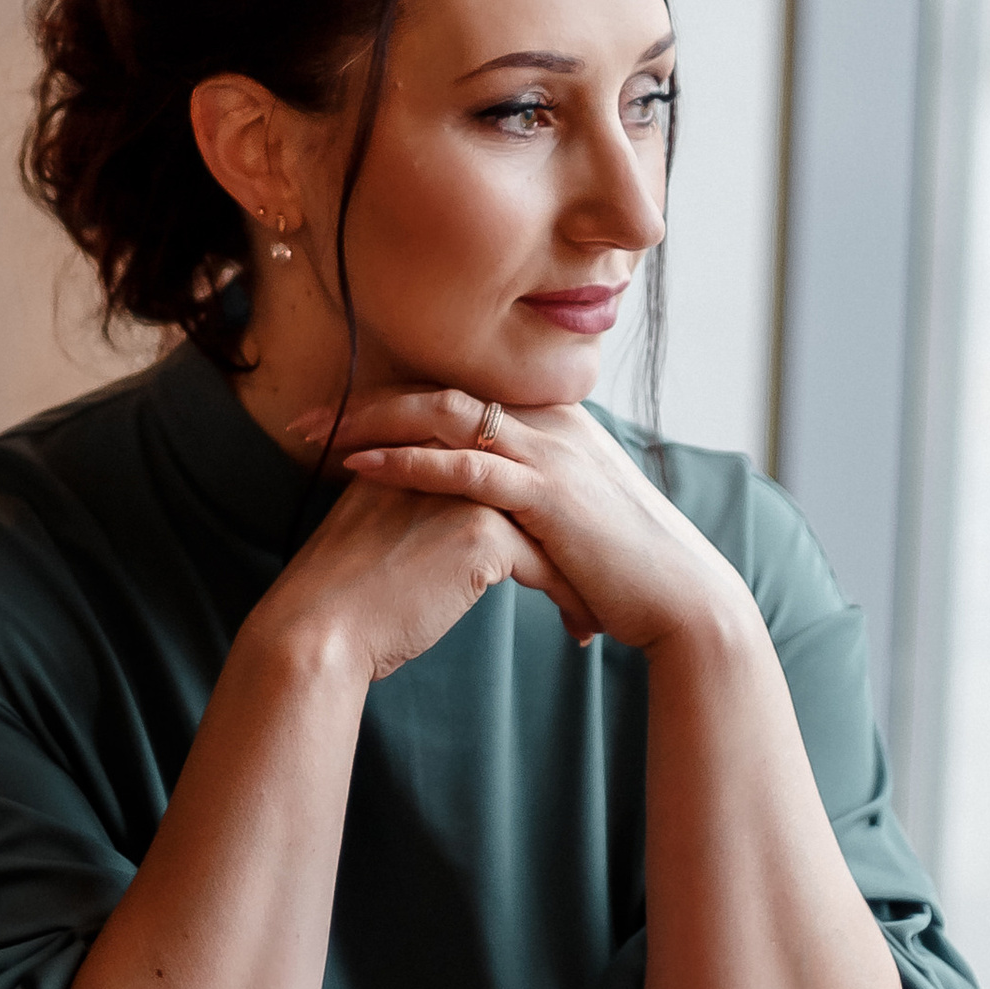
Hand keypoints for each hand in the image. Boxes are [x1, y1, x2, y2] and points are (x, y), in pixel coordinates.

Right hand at [244, 471, 598, 680]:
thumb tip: (447, 528)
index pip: (500, 468)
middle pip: (533, 490)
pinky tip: (577, 631)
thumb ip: (415, 508)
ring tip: (594, 608)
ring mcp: (466, 490)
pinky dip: (568, 600)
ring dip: (579, 569)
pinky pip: (547, 566)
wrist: (316, 630)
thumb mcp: (378, 530)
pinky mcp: (479, 531)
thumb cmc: (342, 596)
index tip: (560, 546)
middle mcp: (447, 458)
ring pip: (550, 526)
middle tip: (595, 572)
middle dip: (569, 535)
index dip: (535, 509)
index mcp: (420, 451)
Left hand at [292, 391, 755, 657]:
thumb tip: (495, 518)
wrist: (682, 598)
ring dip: (373, 422)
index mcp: (552, 421)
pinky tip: (360, 468)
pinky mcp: (546, 493)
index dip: (396, 397)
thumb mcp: (573, 519)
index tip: (339, 411)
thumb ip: (532, 502)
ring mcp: (548, 453)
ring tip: (316, 434)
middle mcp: (549, 422)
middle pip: (441, 390)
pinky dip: (408, 463)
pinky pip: (464, 467)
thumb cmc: (627, 569)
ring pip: (444, 415)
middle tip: (307, 416)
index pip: (460, 390)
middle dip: (368, 400)